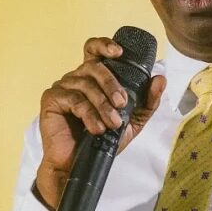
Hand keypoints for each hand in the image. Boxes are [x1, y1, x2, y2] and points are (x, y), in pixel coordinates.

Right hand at [35, 36, 165, 210]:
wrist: (79, 165)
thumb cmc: (102, 141)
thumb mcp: (131, 122)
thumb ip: (147, 102)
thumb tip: (160, 78)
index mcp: (92, 78)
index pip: (94, 50)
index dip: (104, 45)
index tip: (119, 52)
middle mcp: (76, 78)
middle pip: (94, 66)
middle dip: (111, 83)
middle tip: (122, 103)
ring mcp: (62, 87)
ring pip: (86, 84)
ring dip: (102, 104)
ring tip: (112, 123)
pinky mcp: (51, 99)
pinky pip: (74, 99)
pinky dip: (89, 114)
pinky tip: (97, 128)